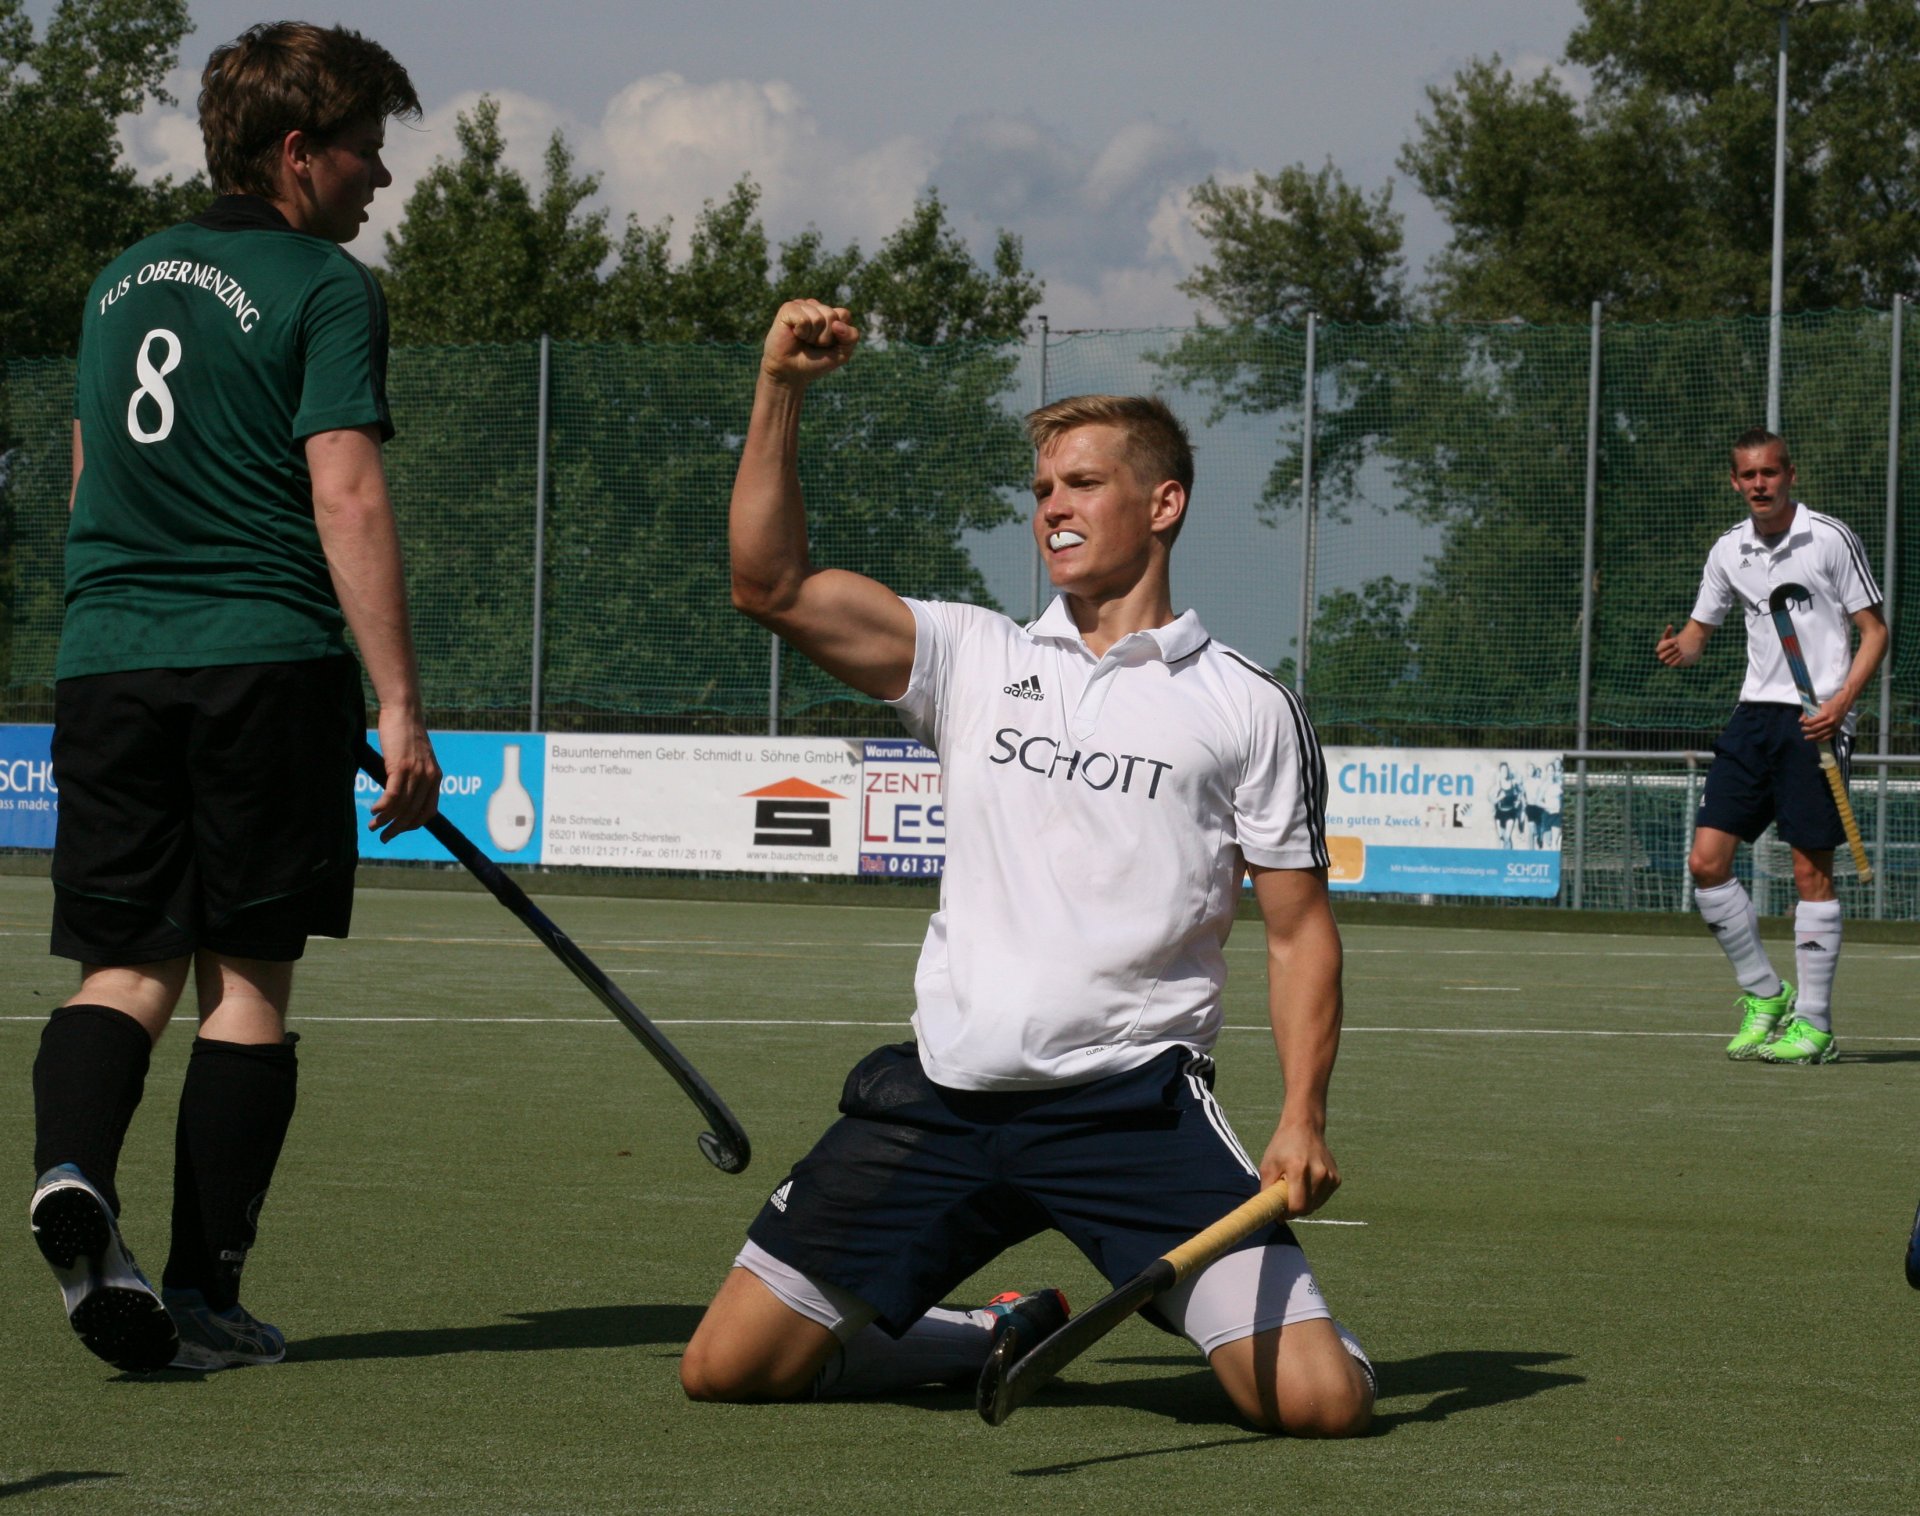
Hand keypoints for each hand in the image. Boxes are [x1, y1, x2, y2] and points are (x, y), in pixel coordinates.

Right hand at [369, 708, 439, 840]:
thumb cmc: (406, 733)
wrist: (404, 710)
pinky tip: (374, 811)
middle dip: (397, 828)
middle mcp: (429, 778)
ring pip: (402, 806)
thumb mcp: (415, 757)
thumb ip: (413, 775)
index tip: (400, 830)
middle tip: (384, 837)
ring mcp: (416, 773)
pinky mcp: (401, 766)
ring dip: (386, 820)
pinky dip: (383, 806)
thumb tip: (401, 791)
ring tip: (373, 827)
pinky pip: (393, 794)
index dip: (413, 824)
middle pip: (413, 813)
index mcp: (435, 778)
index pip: (428, 811)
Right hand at [762, 299, 858, 386]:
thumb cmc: (816, 362)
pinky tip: (795, 335)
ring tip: (803, 340)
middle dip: (825, 337)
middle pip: (831, 316)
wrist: (791, 373)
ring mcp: (802, 305)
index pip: (844, 314)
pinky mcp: (788, 309)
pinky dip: (801, 333)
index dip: (838, 335)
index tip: (827, 344)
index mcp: (829, 313)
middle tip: (813, 344)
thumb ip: (851, 337)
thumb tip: (837, 324)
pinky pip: (804, 320)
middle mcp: (815, 306)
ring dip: (812, 337)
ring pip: (818, 318)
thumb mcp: (842, 353)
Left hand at [1259, 1118, 1340, 1217]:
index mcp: (1299, 1169)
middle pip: (1307, 1208)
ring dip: (1304, 1203)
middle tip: (1285, 1196)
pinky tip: (1306, 1182)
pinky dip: (1313, 1197)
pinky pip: (1322, 1198)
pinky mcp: (1336, 1179)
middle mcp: (1319, 1174)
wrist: (1305, 1127)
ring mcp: (1330, 1177)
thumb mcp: (1268, 1166)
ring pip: (1316, 1206)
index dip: (1287, 1213)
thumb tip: (1272, 1215)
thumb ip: (1268, 1191)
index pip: (1298, 1206)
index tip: (1280, 1209)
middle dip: (1295, 1209)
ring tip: (1296, 1185)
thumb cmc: (1283, 1146)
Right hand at [1655, 623, 1688, 666]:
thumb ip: (1668, 631)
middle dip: (1671, 650)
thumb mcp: (1669, 637)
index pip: (1660, 648)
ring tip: (1680, 650)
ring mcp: (1665, 662)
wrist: (1676, 651)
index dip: (1668, 644)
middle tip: (1678, 646)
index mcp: (1658, 650)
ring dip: (1675, 655)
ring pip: (1668, 660)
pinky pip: (1673, 664)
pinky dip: (1678, 660)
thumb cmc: (1671, 643)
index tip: (1676, 640)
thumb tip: (1670, 626)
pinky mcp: (1671, 665)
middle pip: (1663, 655)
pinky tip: (1683, 655)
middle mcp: (1660, 657)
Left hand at [1801, 691, 1849, 743]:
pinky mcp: (1836, 731)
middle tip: (1803, 730)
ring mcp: (1834, 727)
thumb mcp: (1817, 706)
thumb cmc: (1828, 706)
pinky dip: (1820, 740)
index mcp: (1825, 714)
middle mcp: (1830, 721)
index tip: (1803, 724)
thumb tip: (1800, 721)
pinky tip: (1815, 740)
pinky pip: (1827, 738)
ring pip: (1820, 735)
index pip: (1812, 722)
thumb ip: (1807, 713)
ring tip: (1806, 737)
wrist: (1842, 705)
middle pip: (1815, 729)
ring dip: (1812, 737)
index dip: (1806, 724)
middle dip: (1807, 731)